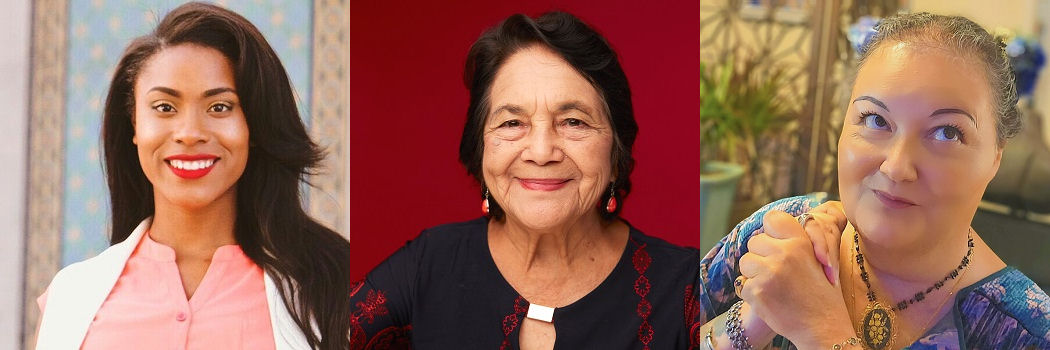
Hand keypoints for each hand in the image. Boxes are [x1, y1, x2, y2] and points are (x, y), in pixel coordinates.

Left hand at [738, 210, 854, 348]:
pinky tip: (770, 300)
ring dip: (754, 274)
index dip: (770, 231)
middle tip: (777, 273)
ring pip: (745, 263)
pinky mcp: (757, 290)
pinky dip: (752, 294)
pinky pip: (742, 285)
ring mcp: (769, 272)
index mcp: (800, 242)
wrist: (823, 326)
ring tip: (774, 287)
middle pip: (754, 243)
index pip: (772, 218)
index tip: (774, 243)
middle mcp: (784, 253)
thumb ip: (795, 243)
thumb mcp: (817, 259)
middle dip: (761, 256)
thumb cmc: (821, 294)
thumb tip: (769, 229)